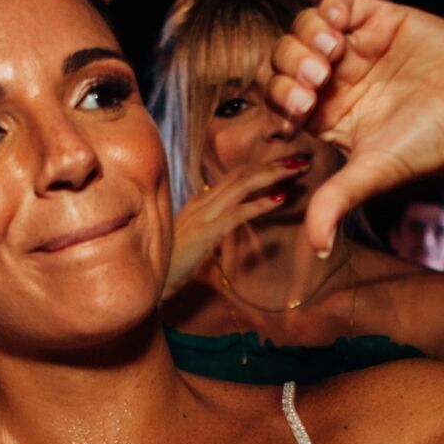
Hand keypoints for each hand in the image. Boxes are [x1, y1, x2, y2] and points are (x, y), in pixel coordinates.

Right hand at [165, 157, 312, 294]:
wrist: (143, 284)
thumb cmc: (167, 267)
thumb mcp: (191, 241)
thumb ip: (209, 227)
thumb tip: (228, 222)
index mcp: (198, 203)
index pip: (233, 176)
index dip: (260, 167)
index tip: (284, 164)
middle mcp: (199, 203)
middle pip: (240, 173)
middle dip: (272, 164)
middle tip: (300, 159)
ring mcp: (200, 216)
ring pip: (240, 185)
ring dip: (271, 175)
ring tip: (296, 170)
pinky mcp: (203, 234)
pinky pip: (235, 214)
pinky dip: (260, 205)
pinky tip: (279, 199)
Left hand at [262, 0, 443, 253]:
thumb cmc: (428, 148)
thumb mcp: (371, 174)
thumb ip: (334, 202)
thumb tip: (316, 249)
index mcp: (326, 115)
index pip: (278, 97)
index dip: (279, 95)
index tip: (302, 105)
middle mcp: (337, 82)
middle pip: (284, 59)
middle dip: (289, 64)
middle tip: (316, 78)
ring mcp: (357, 49)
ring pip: (304, 28)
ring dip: (304, 37)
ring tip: (331, 54)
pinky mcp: (380, 21)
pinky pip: (336, 4)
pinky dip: (327, 11)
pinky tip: (340, 31)